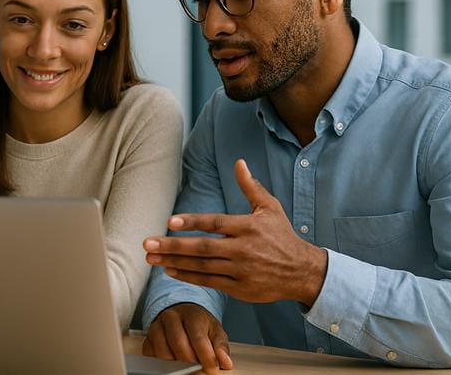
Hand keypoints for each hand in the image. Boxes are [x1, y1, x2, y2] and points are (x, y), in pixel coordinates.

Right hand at [143, 303, 231, 372]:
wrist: (183, 313)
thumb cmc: (199, 324)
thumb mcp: (215, 330)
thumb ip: (220, 346)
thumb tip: (225, 362)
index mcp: (191, 314)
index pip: (197, 337)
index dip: (206, 356)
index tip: (212, 368)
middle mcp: (171, 317)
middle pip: (178, 344)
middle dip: (190, 361)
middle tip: (198, 367)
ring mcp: (157, 326)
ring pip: (162, 350)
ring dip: (175, 362)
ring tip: (185, 364)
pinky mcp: (148, 337)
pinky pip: (150, 353)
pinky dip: (160, 362)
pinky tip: (171, 361)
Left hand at [144, 159, 327, 305]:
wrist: (303, 272)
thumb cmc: (282, 236)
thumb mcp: (270, 208)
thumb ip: (250, 187)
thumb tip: (239, 162)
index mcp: (248, 227)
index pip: (214, 223)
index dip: (192, 222)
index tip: (169, 221)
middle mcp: (243, 249)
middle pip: (202, 247)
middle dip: (172, 246)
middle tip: (147, 243)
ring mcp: (240, 270)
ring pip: (201, 266)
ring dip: (174, 262)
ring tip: (151, 258)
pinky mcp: (240, 288)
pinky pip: (209, 282)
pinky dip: (188, 277)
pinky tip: (171, 271)